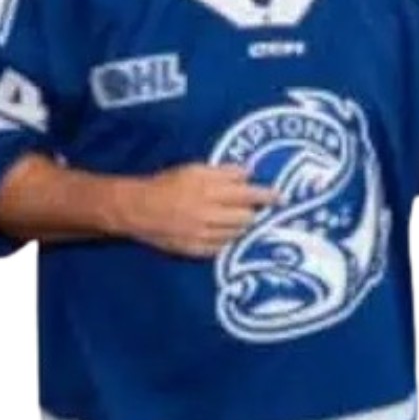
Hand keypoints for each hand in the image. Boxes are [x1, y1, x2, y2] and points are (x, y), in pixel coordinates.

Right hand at [122, 163, 281, 257]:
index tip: (281, 197)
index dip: (267, 195)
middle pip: (246, 217)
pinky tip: (222, 233)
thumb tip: (249, 172)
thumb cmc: (166, 184)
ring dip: (240, 226)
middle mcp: (208, 214)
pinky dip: (226, 239)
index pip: (247, 194)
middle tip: (253, 208)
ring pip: (236, 233)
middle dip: (253, 212)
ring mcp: (202, 235)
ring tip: (235, 219)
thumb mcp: (193, 169)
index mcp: (208, 191)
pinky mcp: (195, 250)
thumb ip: (223, 172)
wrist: (137, 210)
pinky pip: (221, 247)